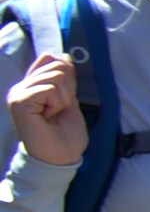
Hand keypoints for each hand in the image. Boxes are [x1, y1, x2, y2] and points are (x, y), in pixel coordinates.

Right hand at [7, 47, 81, 167]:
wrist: (61, 157)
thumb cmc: (65, 133)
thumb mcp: (69, 98)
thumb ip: (65, 78)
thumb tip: (63, 55)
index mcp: (30, 86)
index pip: (49, 58)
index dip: (66, 74)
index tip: (65, 97)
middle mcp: (20, 87)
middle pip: (56, 65)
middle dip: (68, 88)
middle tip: (58, 110)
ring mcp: (17, 94)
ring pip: (55, 76)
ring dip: (63, 98)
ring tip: (53, 114)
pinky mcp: (19, 101)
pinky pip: (50, 88)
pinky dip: (58, 103)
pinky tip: (49, 116)